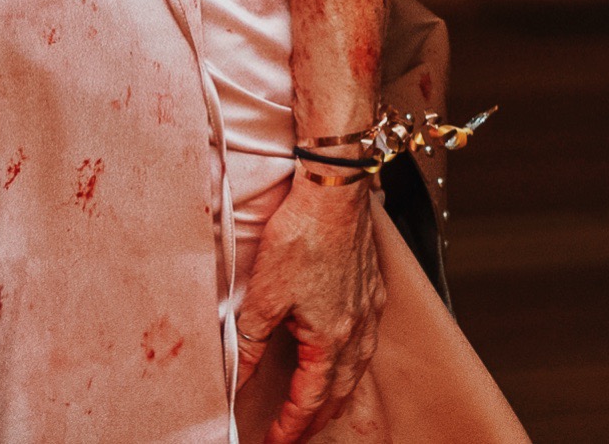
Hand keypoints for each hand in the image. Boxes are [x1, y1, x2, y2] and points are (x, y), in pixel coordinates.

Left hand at [234, 170, 385, 443]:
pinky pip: (367, 340)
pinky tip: (344, 355)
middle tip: (296, 435)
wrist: (335, 191)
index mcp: (330, 336)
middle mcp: (357, 327)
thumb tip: (235, 380)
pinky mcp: (372, 286)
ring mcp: (370, 306)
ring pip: (358, 367)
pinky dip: (353, 362)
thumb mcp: (262, 298)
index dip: (291, 425)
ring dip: (338, 393)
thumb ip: (248, 345)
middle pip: (341, 390)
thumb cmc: (300, 238)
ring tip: (320, 407)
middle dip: (317, 418)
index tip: (274, 441)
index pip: (310, 398)